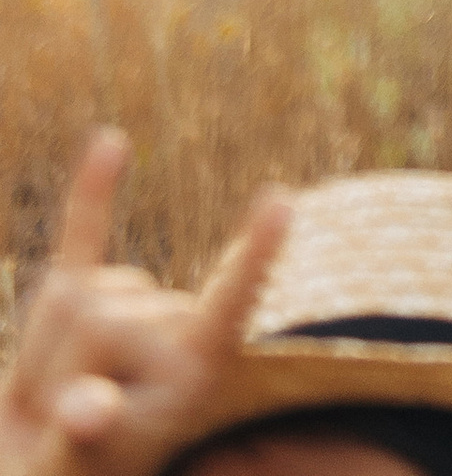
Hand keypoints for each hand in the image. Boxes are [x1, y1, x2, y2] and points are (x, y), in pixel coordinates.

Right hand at [2, 135, 290, 475]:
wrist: (37, 472)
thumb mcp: (77, 465)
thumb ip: (87, 434)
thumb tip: (93, 408)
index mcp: (193, 368)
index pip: (227, 304)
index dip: (253, 257)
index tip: (282, 201)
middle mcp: (170, 323)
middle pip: (98, 314)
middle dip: (63, 379)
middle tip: (68, 429)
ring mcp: (128, 305)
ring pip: (68, 293)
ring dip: (42, 362)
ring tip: (50, 408)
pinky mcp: (81, 293)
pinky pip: (82, 232)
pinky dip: (92, 191)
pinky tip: (109, 142)